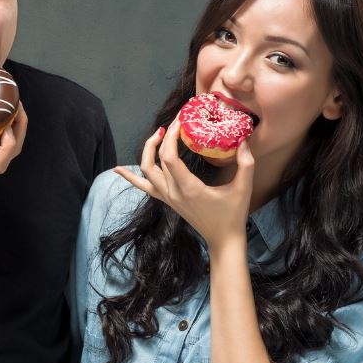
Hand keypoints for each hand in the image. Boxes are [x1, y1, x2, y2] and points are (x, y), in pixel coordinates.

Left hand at [113, 116, 253, 248]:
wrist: (222, 240)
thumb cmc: (233, 215)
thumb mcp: (244, 188)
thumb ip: (246, 163)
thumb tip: (244, 140)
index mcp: (189, 188)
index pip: (170, 158)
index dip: (171, 137)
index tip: (180, 122)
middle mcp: (172, 193)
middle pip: (156, 161)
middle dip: (161, 139)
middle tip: (173, 124)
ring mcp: (167, 197)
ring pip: (146, 172)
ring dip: (147, 151)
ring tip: (157, 135)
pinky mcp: (166, 200)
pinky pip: (143, 187)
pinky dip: (129, 177)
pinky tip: (116, 169)